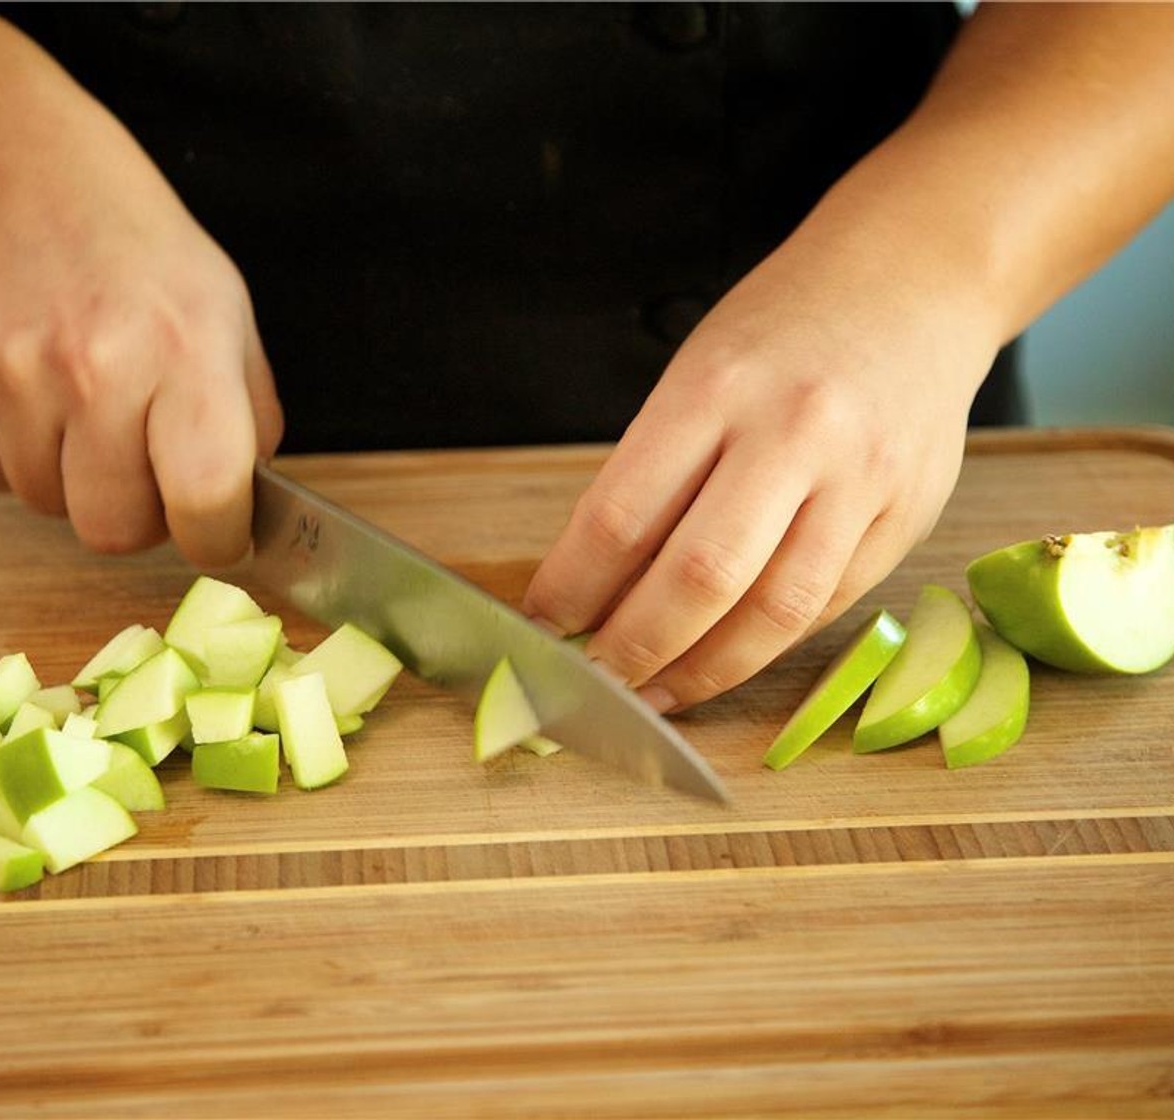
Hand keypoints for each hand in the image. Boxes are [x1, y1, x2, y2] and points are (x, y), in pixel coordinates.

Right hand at [0, 98, 281, 566]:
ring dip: (70, 475)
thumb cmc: (131, 245)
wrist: (3, 165)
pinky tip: (30, 381)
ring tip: (81, 398)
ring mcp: (11, 374)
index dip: (218, 537)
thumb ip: (248, 418)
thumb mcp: (226, 311)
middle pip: (114, 529)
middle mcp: (96, 366)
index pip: (207, 497)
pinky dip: (15, 445)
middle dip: (136, 513)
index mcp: (185, 350)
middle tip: (143, 459)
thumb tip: (246, 507)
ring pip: (47, 504)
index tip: (219, 532)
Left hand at [522, 226, 1001, 711]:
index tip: (542, 624)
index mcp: (716, 388)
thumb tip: (596, 586)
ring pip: (774, 613)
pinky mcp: (909, 516)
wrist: (914, 280)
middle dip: (633, 648)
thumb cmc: (782, 330)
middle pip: (700, 578)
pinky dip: (764, 646)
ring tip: (653, 695)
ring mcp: (862, 480)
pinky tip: (722, 660)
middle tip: (592, 680)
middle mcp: (794, 434)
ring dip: (702, 672)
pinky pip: (825, 606)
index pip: (623, 516)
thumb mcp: (697, 371)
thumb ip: (654, 473)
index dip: (572, 588)